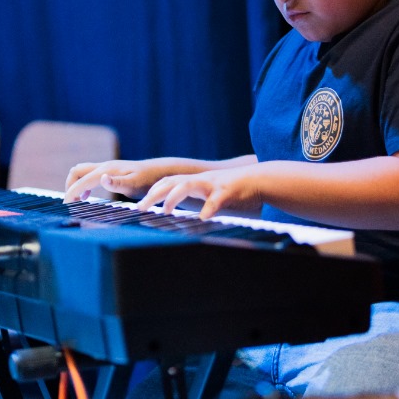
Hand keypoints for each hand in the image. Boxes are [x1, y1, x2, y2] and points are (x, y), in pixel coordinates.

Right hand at [63, 159, 183, 201]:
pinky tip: (88, 196)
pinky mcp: (109, 171)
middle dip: (69, 186)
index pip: (81, 180)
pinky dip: (83, 184)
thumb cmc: (147, 181)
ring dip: (75, 184)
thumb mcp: (134, 185)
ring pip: (81, 172)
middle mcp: (104, 166)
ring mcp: (106, 167)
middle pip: (76, 172)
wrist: (159, 172)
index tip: (66, 207)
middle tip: (70, 204)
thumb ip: (117, 183)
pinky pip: (89, 174)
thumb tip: (102, 179)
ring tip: (78, 201)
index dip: (71, 193)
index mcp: (107, 170)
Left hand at [134, 167, 261, 219]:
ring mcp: (213, 184)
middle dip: (154, 194)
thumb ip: (198, 201)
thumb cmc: (235, 191)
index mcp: (195, 181)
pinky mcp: (228, 191)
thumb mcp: (211, 194)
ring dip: (174, 197)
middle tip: (140, 208)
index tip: (139, 205)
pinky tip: (203, 219)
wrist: (259, 180)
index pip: (168, 182)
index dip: (152, 192)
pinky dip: (209, 209)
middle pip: (171, 181)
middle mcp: (200, 180)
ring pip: (188, 185)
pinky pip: (216, 200)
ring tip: (166, 211)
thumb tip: (186, 216)